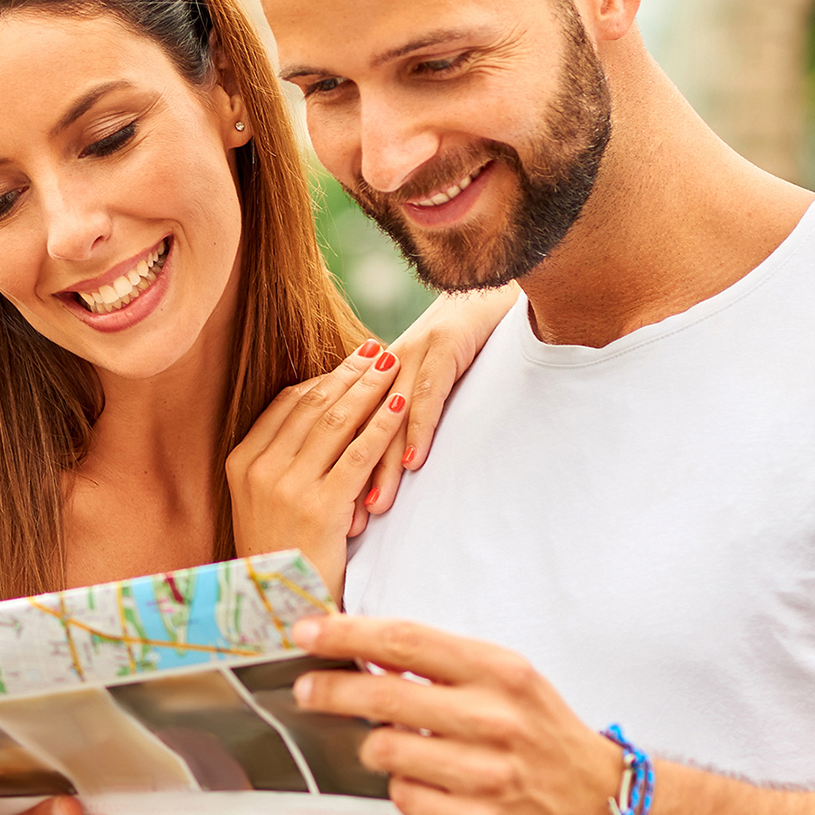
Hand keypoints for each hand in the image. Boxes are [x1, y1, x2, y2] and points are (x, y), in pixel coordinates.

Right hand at [228, 340, 414, 589]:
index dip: (323, 378)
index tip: (350, 360)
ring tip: (392, 364)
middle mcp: (260, 468)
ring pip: (336, 422)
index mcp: (241, 462)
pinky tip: (400, 405)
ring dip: (368, 388)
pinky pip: (358, 454)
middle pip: (313, 405)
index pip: (287, 405)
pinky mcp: (320, 507)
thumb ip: (280, 462)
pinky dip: (381, 425)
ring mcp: (288, 487)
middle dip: (349, 373)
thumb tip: (316, 417)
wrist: (277, 608)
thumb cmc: (280, 555)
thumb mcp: (263, 503)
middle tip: (377, 348)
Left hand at [291, 614, 623, 814]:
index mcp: (499, 671)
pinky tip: (423, 786)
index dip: (346, 634)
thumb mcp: (505, 681)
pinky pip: (405, 799)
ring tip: (387, 747)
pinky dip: (403, 790)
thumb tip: (359, 647)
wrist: (602, 808)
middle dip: (330, 690)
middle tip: (305, 690)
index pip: (405, 641)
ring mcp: (488, 775)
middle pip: (383, 695)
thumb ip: (440, 664)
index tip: (306, 633)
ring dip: (373, 748)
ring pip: (385, 750)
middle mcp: (496, 719)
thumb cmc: (540, 736)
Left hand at [358, 286, 517, 524]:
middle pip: (359, 430)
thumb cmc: (460, 341)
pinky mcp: (444, 349)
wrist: (487, 287)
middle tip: (342, 527)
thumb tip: (395, 466)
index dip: (335, 472)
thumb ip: (406, 415)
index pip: (346, 432)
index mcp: (374, 376)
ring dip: (380, 465)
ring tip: (372, 507)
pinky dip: (420, 428)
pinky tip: (415, 462)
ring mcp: (413, 356)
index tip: (327, 517)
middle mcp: (385, 367)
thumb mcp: (425, 379)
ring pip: (389, 419)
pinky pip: (429, 395)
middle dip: (349, 480)